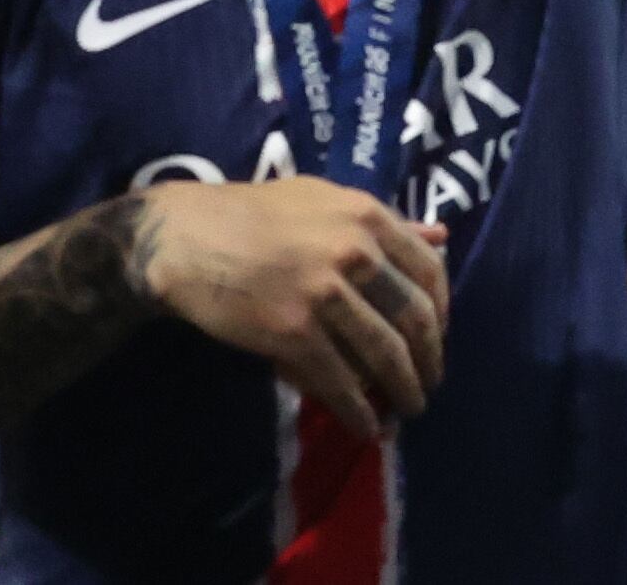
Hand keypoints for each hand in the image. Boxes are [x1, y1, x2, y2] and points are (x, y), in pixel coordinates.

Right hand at [129, 180, 452, 441]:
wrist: (184, 237)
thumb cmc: (252, 214)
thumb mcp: (325, 199)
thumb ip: (385, 221)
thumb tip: (442, 236)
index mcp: (368, 216)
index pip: (429, 270)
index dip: (441, 313)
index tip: (437, 338)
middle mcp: (356, 251)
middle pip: (415, 317)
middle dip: (429, 360)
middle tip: (429, 385)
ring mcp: (325, 293)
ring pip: (384, 354)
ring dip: (403, 390)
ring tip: (408, 412)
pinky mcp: (293, 331)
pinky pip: (339, 380)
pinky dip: (359, 410)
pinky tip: (367, 427)